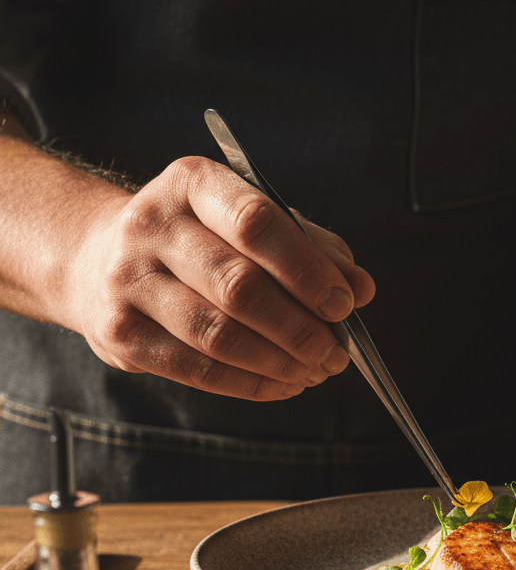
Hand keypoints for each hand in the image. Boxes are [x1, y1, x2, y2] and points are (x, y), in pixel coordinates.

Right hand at [63, 156, 374, 399]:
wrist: (100, 260)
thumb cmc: (203, 241)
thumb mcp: (253, 225)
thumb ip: (311, 249)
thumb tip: (361, 288)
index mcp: (193, 184)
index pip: (257, 222)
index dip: (307, 269)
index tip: (344, 304)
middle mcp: (152, 225)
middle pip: (239, 285)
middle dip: (299, 327)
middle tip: (337, 352)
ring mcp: (128, 280)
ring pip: (218, 334)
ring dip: (279, 362)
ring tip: (316, 371)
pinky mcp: (120, 333)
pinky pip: (197, 369)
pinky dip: (251, 384)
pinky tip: (284, 385)